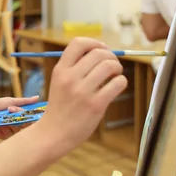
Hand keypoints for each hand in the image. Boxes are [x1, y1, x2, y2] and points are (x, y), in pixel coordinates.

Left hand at [0, 96, 39, 139]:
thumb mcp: (10, 101)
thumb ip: (24, 101)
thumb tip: (37, 97)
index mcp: (19, 113)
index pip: (32, 114)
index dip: (37, 113)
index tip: (43, 111)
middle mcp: (18, 122)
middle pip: (29, 122)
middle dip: (29, 118)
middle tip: (29, 114)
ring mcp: (14, 129)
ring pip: (24, 128)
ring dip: (20, 121)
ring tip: (11, 114)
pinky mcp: (8, 136)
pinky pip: (16, 134)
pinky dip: (15, 128)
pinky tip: (11, 123)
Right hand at [37, 37, 126, 157]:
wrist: (54, 133)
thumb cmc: (60, 106)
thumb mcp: (58, 82)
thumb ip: (74, 67)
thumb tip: (101, 51)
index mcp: (60, 70)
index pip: (78, 43)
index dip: (94, 42)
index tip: (101, 49)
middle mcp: (70, 78)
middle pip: (98, 53)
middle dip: (110, 56)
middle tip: (112, 64)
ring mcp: (83, 91)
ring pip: (109, 66)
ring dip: (117, 68)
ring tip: (115, 74)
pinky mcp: (96, 105)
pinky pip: (117, 83)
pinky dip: (121, 81)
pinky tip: (116, 86)